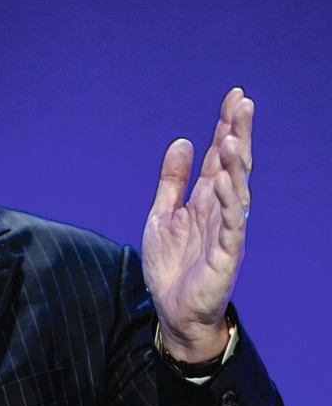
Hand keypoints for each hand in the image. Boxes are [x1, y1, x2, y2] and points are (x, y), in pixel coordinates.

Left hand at [142, 88, 252, 360]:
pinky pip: (231, 225)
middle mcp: (221, 209)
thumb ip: (172, 180)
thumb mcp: (163, 214)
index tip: (235, 95)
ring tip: (232, 136)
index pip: (221, 156)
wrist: (172, 310)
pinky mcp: (226, 254)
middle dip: (239, 134)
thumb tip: (182, 141)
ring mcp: (226, 230)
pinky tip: (225, 181)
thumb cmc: (172, 264)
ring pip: (237, 191)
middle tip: (243, 102)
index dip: (227, 126)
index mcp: (207, 198)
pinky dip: (229, 202)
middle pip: (234, 165)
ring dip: (236, 164)